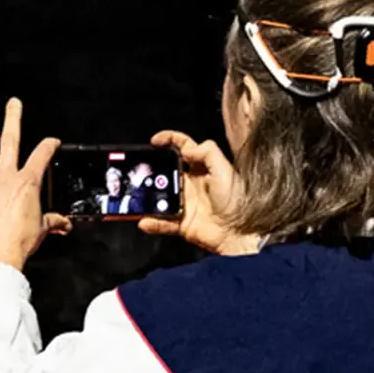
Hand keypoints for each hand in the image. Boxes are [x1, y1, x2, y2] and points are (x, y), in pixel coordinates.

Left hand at [0, 99, 65, 270]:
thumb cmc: (19, 242)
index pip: (42, 155)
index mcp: (28, 183)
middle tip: (13, 103)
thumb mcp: (42, 229)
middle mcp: (7, 177)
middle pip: (11, 140)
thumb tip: (64, 223)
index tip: (52, 141)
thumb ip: (53, 221)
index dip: (49, 145)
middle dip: (13, 119)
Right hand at [138, 130, 257, 254]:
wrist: (239, 231)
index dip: (169, 140)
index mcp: (202, 169)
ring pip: (160, 198)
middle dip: (152, 170)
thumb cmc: (236, 199)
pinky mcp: (182, 224)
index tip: (155, 140)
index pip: (183, 148)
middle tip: (139, 171)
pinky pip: (163, 223)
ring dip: (147, 198)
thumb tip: (186, 149)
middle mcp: (191, 185)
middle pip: (166, 173)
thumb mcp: (224, 169)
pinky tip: (144, 221)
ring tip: (134, 196)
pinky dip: (153, 223)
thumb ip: (207, 152)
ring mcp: (185, 205)